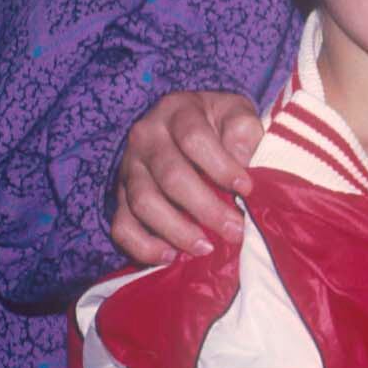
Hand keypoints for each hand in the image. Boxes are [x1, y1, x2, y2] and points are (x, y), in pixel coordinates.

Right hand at [110, 91, 261, 263]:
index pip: (194, 138)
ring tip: (206, 248)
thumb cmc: (219, 122)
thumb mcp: (236, 113)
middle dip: (205, 208)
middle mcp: (146, 137)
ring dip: (176, 230)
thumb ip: (243, 130)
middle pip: (170, 176)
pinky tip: (170, 256)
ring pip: (143, 203)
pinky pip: (122, 225)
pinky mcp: (120, 196)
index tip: (247, 189)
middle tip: (234, 230)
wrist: (188, 124)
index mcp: (177, 111)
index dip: (221, 166)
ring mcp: (129, 167)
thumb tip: (243, 160)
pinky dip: (143, 245)